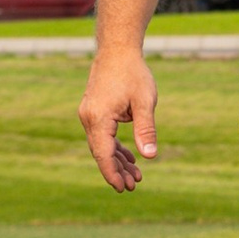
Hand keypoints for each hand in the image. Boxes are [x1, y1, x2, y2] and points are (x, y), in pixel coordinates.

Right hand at [78, 47, 159, 193]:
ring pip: (102, 145)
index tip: (123, 189)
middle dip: (117, 170)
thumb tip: (150, 156)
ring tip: (136, 175)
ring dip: (117, 160)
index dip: (112, 173)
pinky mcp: (94, 111)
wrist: (117, 49)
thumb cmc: (133, 73)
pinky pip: (103, 135)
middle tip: (134, 186)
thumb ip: (146, 130)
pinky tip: (129, 157)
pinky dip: (115, 147)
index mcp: (98, 118)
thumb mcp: (144, 102)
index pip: (103, 154)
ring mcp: (89, 114)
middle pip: (101, 152)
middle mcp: (88, 118)